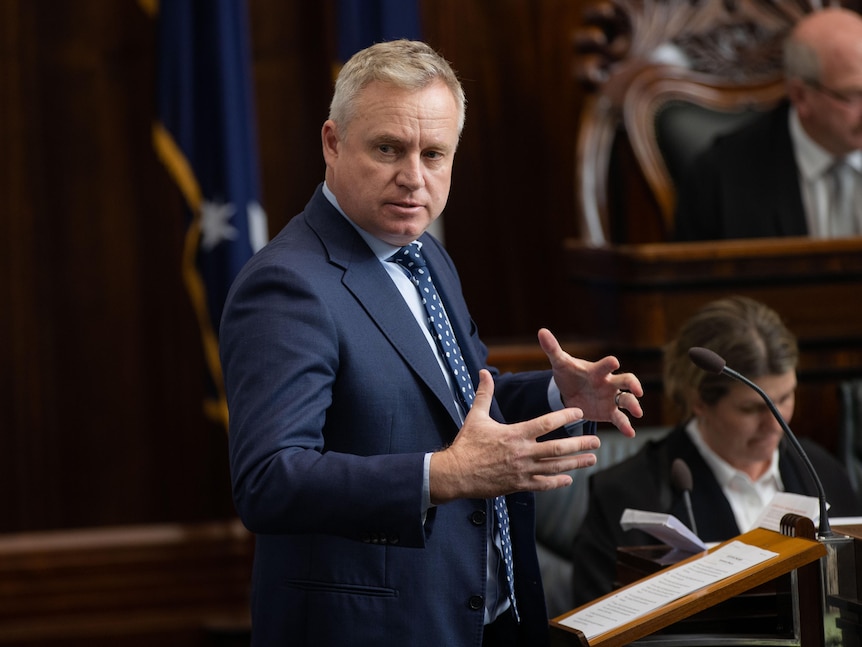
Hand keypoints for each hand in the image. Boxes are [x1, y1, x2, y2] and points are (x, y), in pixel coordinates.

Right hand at [429, 370, 600, 503]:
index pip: (546, 423)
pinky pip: (542, 484)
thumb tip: (483, 372)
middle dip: (580, 444)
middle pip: (557, 448)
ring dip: (575, 463)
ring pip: (555, 468)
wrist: (455, 473)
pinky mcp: (518, 485)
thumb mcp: (476, 416)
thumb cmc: (466, 444)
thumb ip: (484, 394)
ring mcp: (522, 471)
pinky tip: (568, 480)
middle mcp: (522, 452)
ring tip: (591, 459)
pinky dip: (557, 482)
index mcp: (515, 434)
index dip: (565, 416)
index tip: (578, 412)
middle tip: (596, 441)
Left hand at [538, 327, 642, 436]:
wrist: (568, 393)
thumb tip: (542, 331)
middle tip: (638, 391)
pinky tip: (630, 433)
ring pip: (627, 400)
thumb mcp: (560, 363)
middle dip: (633, 384)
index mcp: (597, 370)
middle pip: (625, 380)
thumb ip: (553, 349)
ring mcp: (611, 398)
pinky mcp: (609, 413)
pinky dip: (626, 426)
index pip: (607, 365)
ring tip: (637, 414)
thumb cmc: (568, 374)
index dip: (610, 363)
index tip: (614, 363)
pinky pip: (620, 419)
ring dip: (633, 406)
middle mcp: (609, 383)